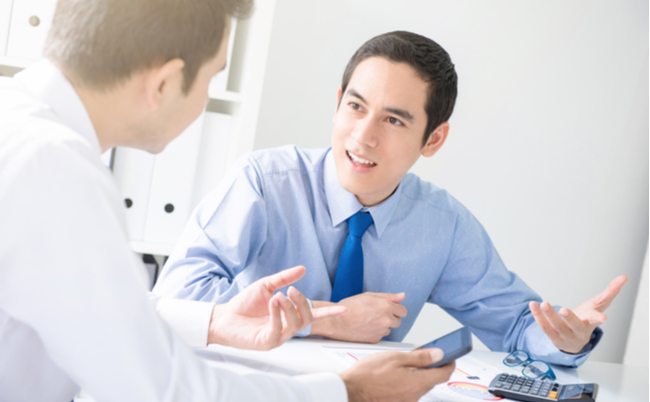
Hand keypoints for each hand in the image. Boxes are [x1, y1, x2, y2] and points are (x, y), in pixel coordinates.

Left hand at [208, 266, 346, 349]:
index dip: (329, 313)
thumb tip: (302, 269)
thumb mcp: (266, 285)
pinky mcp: (266, 342)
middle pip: (306, 318)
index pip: (313, 315)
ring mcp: (278, 337)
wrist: (224, 316)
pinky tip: (272, 303)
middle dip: (302, 302)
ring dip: (289, 307)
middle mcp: (286, 328)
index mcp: (289, 316)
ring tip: (278, 295)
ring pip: (294, 325)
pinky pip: (277, 329)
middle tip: (290, 289)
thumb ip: (284, 278)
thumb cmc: (245, 304)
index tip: (345, 309)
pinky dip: (276, 314)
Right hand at [311, 292, 406, 342]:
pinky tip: (366, 327)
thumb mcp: (369, 296)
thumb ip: (388, 296)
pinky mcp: (375, 339)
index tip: (390, 310)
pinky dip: (376, 332)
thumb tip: (402, 296)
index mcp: (386, 306)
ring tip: (369, 321)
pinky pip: (381, 335)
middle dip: (390, 318)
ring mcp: (381, 331)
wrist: (337, 321)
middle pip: (398, 321)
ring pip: (389, 329)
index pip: (403, 311)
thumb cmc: (350, 307)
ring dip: (383, 326)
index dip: (396, 310)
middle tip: (376, 314)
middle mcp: (386, 319)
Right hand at [340, 348, 453, 401]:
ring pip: (419, 387)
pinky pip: (409, 392)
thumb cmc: (368, 374)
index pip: (443, 374)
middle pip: (431, 381)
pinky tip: (396, 374)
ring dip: (418, 375)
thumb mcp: (395, 358)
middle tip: (426, 355)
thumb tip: (438, 354)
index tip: (450, 356)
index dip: (449, 363)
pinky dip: (408, 382)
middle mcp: (414, 396)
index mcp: (417, 383)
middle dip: (432, 368)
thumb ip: (419, 357)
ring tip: (406, 363)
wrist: (349, 391)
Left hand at [530, 275, 627, 353]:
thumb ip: (611, 292)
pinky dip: (538, 316)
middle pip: (574, 325)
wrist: (575, 341)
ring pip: (556, 327)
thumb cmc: (588, 319)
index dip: (599, 319)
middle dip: (570, 318)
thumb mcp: (599, 305)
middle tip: (564, 310)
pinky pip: (544, 327)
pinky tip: (532, 305)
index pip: (596, 321)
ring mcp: (565, 336)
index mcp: (590, 322)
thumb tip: (624, 277)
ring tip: (543, 303)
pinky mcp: (552, 337)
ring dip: (549, 315)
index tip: (604, 319)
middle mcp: (578, 331)